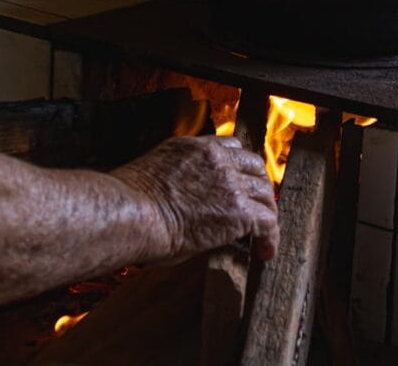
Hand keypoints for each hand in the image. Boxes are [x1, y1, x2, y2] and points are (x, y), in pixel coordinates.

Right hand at [113, 135, 278, 262]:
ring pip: (264, 193)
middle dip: (259, 187)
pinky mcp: (238, 210)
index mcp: (192, 147)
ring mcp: (229, 182)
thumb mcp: (155, 176)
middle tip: (258, 209)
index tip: (241, 183)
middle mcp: (215, 158)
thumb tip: (189, 203)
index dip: (240, 167)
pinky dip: (269, 237)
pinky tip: (264, 252)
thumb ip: (179, 179)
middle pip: (254, 166)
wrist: (129, 213)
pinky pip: (267, 222)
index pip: (230, 147)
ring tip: (263, 236)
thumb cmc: (128, 204)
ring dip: (266, 213)